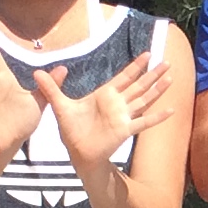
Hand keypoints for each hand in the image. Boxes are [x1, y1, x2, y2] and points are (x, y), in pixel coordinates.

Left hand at [42, 50, 170, 169]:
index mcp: (105, 95)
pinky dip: (157, 117)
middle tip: (167, 62)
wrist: (77, 152)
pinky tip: (171, 110)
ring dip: (157, 90)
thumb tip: (36, 71)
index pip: (124, 77)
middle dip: (152, 74)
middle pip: (139, 85)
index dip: (136, 66)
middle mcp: (118, 104)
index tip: (147, 54)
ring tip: (171, 78)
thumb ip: (51, 88)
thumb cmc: (71, 130)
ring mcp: (123, 116)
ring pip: (144, 99)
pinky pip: (143, 122)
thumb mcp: (60, 106)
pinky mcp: (125, 130)